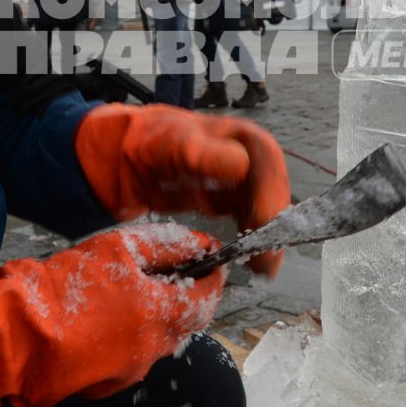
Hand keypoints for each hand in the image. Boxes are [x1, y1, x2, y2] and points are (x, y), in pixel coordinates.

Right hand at [0, 226, 224, 406]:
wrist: (14, 339)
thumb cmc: (60, 290)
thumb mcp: (116, 249)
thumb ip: (165, 246)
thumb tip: (200, 245)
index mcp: (161, 315)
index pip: (207, 297)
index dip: (211, 275)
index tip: (208, 260)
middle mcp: (153, 350)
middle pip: (184, 321)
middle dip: (180, 295)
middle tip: (162, 271)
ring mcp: (130, 371)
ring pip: (155, 339)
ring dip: (149, 316)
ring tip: (118, 291)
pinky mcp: (106, 385)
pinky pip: (128, 356)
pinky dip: (123, 336)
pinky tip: (96, 318)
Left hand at [74, 104, 290, 275]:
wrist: (131, 158)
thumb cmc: (155, 142)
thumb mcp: (177, 145)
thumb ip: (206, 156)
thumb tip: (241, 166)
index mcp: (243, 138)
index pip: (269, 164)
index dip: (272, 193)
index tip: (266, 222)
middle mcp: (250, 161)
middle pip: (272, 192)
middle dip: (274, 225)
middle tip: (267, 256)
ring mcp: (243, 184)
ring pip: (265, 211)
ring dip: (267, 239)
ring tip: (263, 267)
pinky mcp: (231, 205)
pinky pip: (250, 224)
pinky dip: (252, 243)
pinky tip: (252, 263)